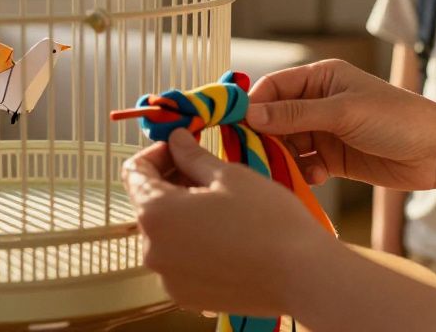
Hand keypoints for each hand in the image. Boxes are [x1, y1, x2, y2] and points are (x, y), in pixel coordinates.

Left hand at [122, 129, 339, 317]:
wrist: (302, 276)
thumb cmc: (267, 219)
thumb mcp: (228, 175)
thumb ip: (192, 156)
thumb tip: (176, 139)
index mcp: (156, 213)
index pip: (134, 172)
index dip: (157, 152)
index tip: (183, 146)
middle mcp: (152, 250)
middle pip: (148, 203)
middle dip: (171, 181)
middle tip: (206, 169)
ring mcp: (167, 278)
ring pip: (165, 233)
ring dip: (183, 212)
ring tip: (220, 203)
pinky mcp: (186, 295)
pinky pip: (179, 260)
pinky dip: (193, 242)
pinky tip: (225, 233)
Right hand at [246, 59, 435, 191]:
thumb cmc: (396, 119)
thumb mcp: (342, 112)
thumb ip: (295, 115)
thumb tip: (249, 113)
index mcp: (322, 78)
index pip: (274, 88)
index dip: (252, 105)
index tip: (233, 127)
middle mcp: (320, 102)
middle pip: (275, 118)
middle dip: (264, 137)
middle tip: (253, 156)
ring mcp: (326, 131)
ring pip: (287, 144)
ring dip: (283, 158)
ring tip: (285, 171)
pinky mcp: (334, 158)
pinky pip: (304, 164)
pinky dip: (302, 171)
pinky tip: (313, 177)